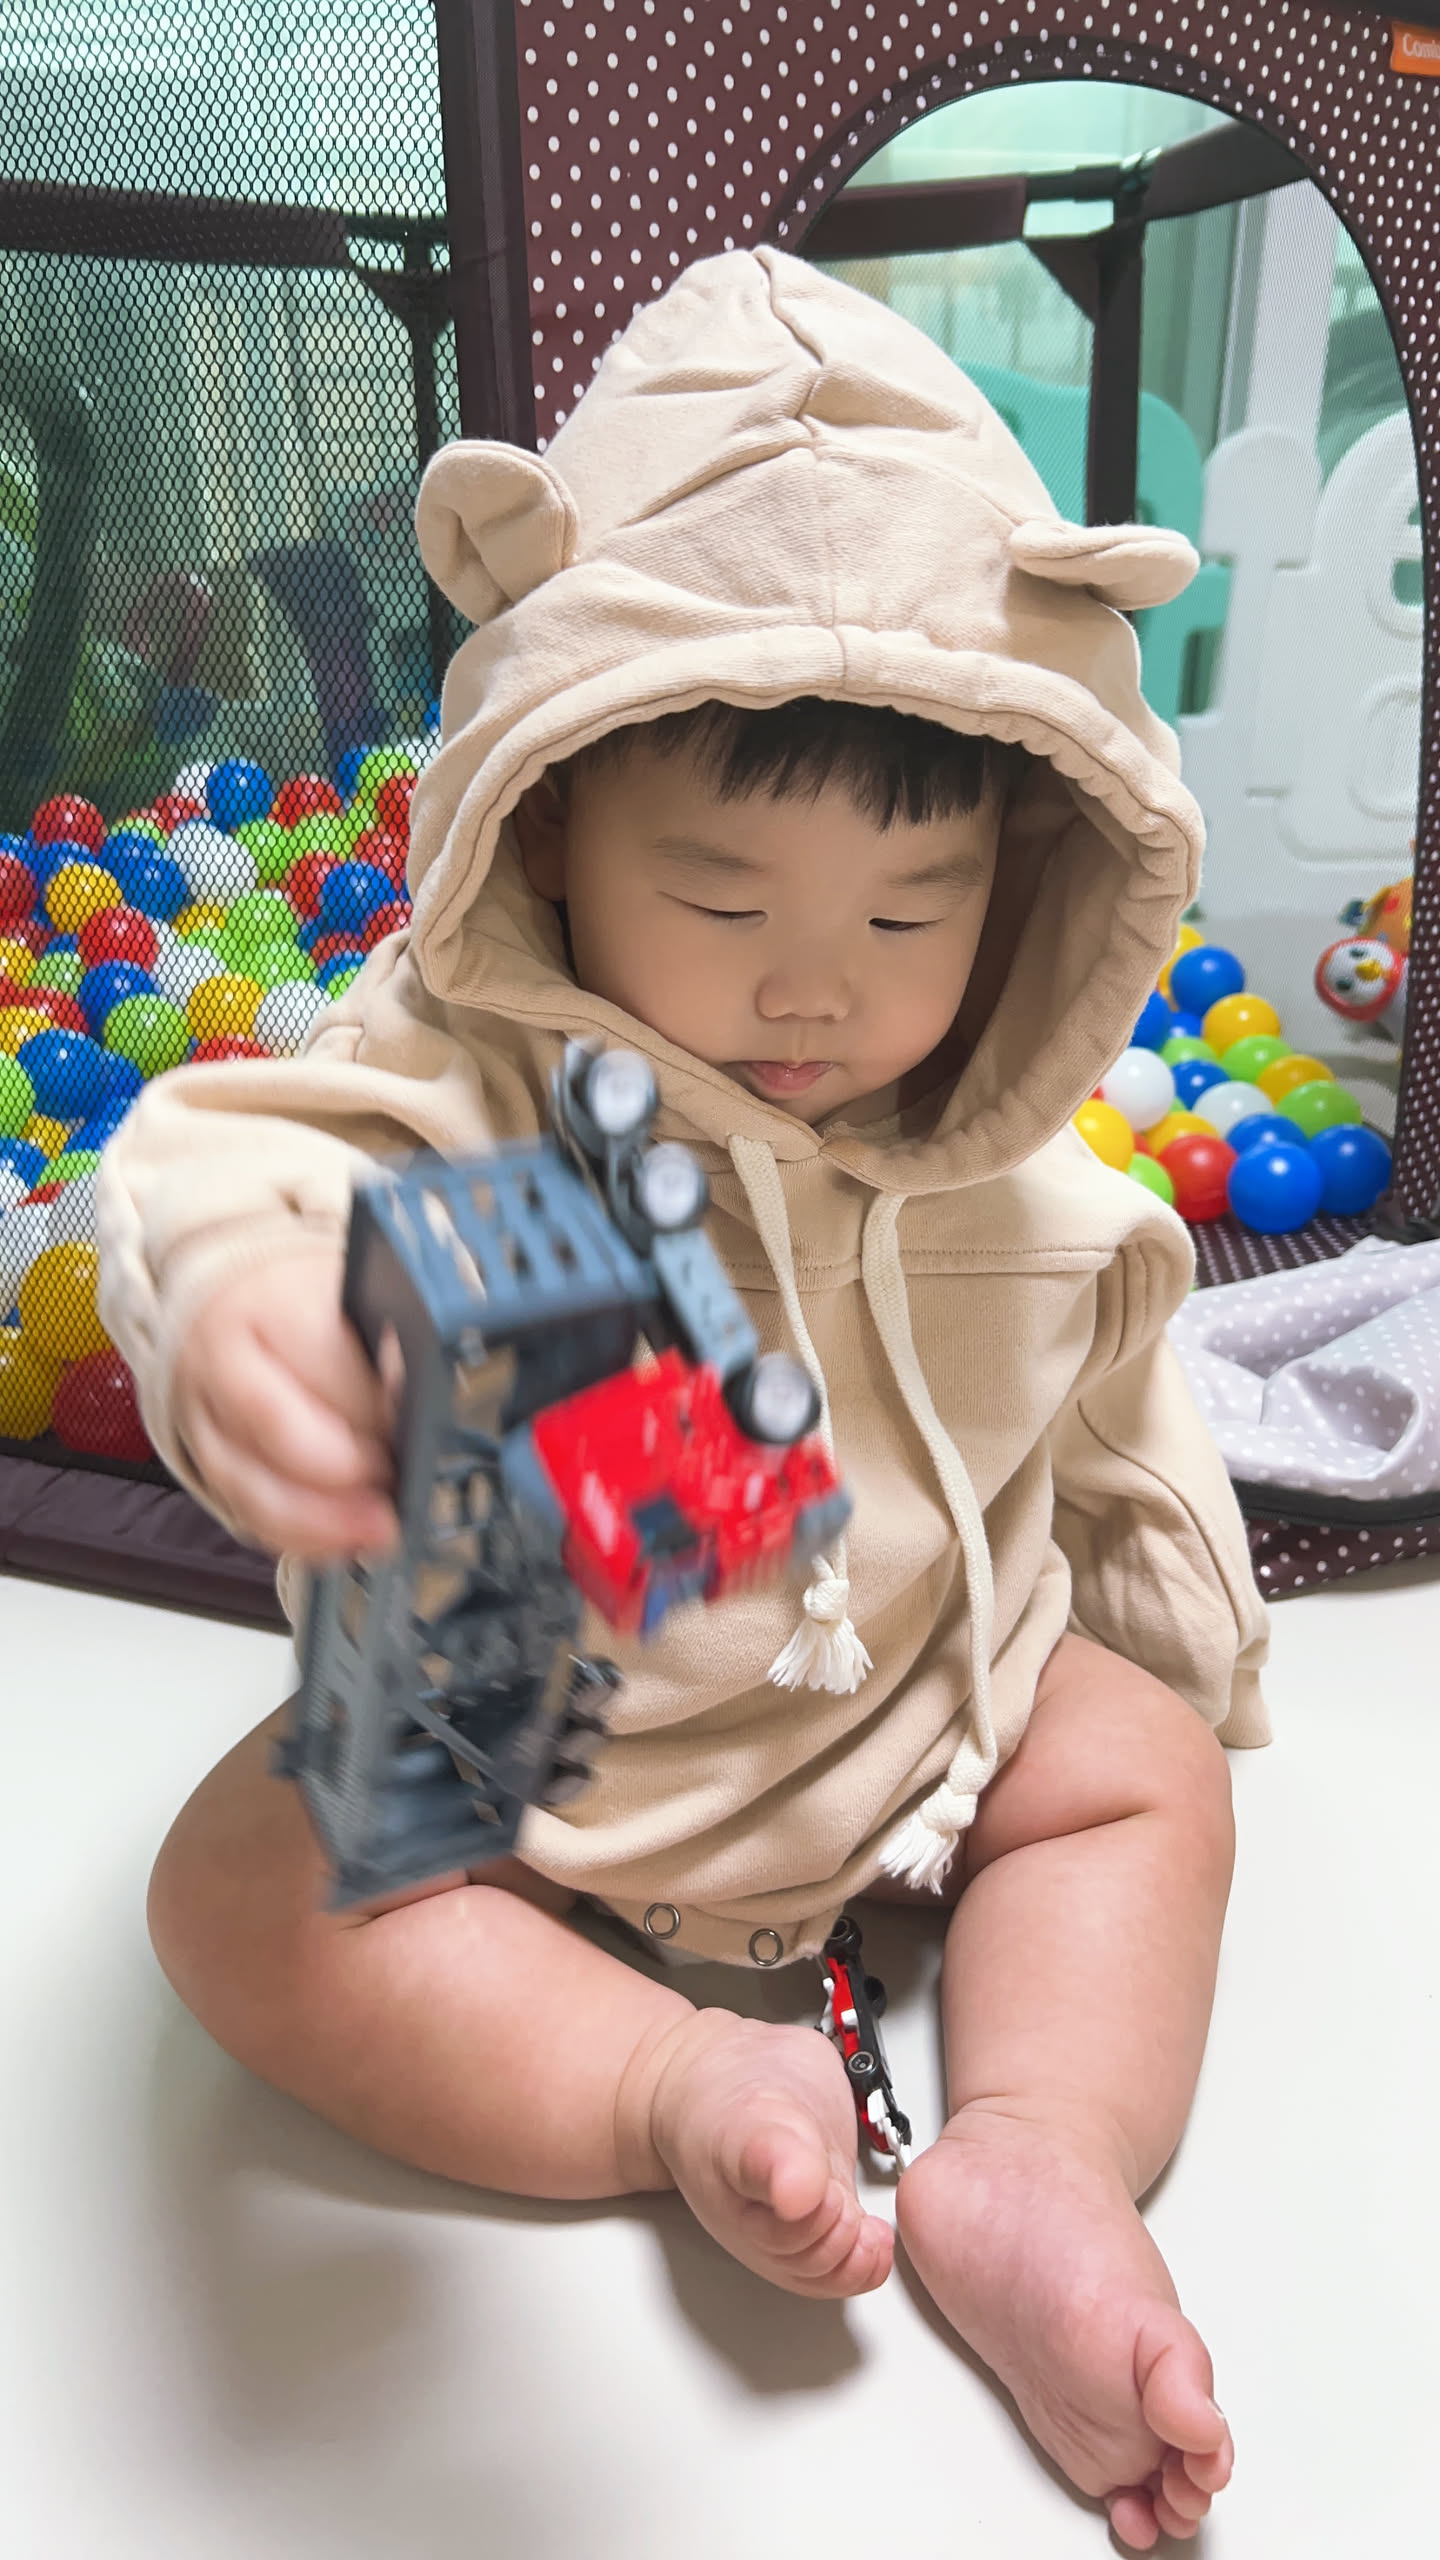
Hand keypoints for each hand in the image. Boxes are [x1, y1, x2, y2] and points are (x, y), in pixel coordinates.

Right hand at [172, 1246, 398, 1561]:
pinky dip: (294, 1537)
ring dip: (318, 1521)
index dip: (372, 1409)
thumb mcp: (348, 1300)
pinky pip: (241, 1513)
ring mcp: (202, 1416)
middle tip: (393, 1493)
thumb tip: (424, 1407)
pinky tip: (338, 1542)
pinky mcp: (200, 1460)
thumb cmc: (299, 1304)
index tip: (415, 1434)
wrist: (226, 1300)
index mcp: (269, 1304)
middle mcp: (222, 1359)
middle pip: (272, 1427)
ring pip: (247, 1483)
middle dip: (342, 1473)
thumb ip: (384, 1348)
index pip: (320, 1361)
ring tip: (375, 1532)